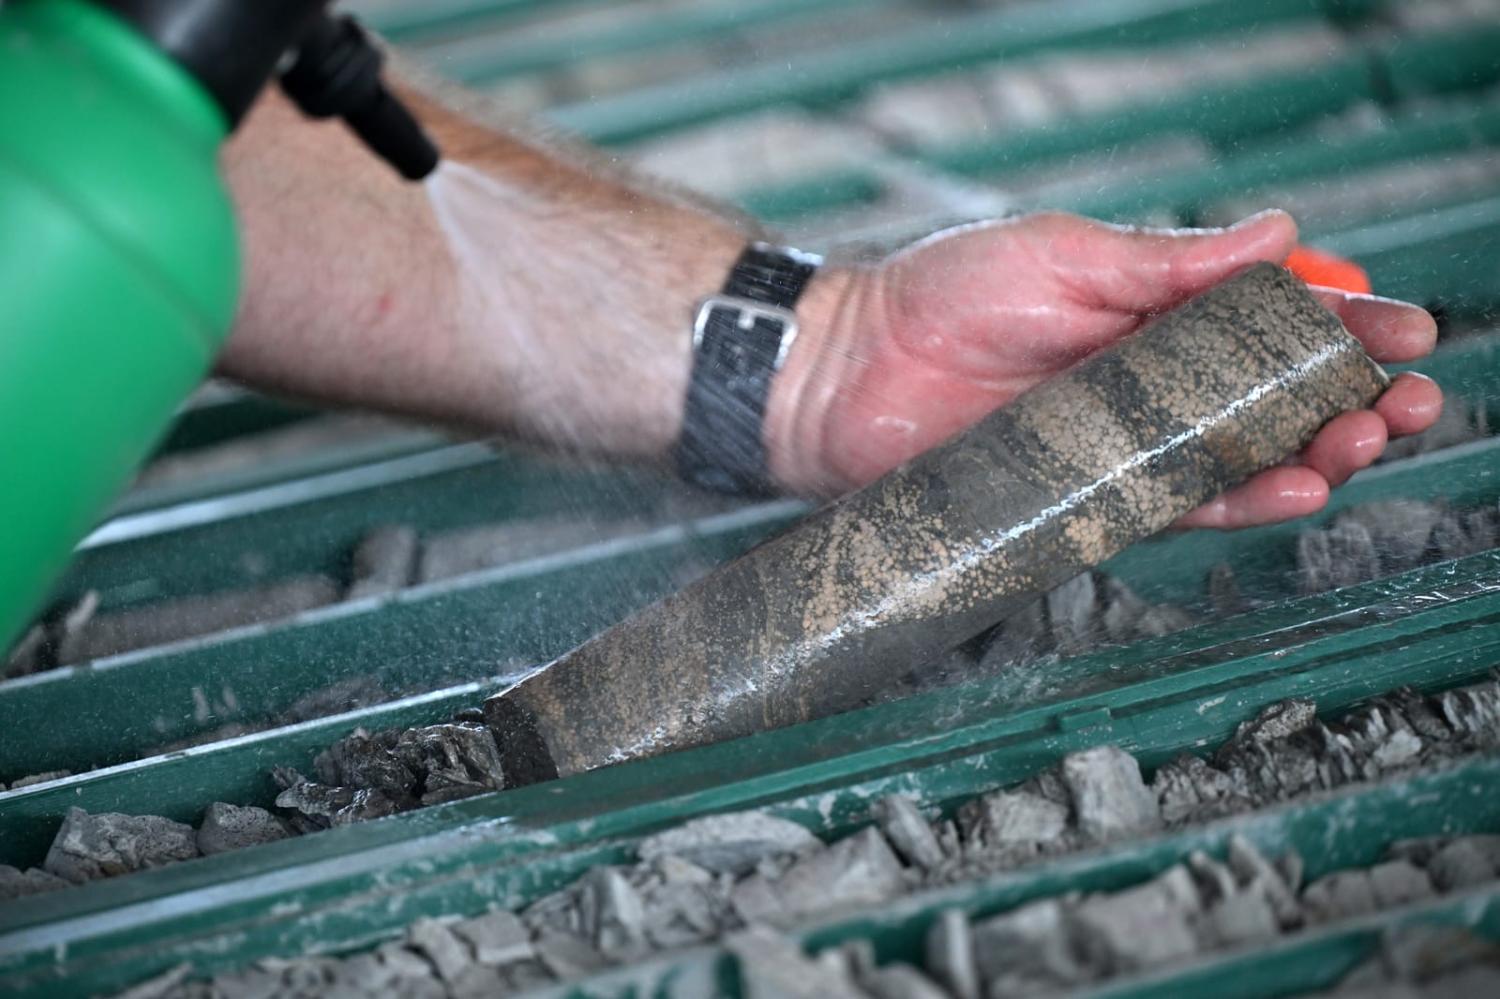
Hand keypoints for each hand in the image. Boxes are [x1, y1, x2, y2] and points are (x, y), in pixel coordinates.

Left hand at [766, 210, 1441, 528]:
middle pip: (1271, 398)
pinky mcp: (1087, 498)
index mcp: (1151, 311)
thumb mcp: (1062, 254)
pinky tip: (1286, 487)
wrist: (844, 373)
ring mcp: (1121, 444)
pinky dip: (1235, 499)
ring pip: (1239, 459)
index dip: (1342, 326)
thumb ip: (1171, 261)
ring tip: (1359, 443)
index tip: (1402, 331)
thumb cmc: (937, 297)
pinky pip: (1177, 505)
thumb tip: (1284, 234)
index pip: (1268, 319)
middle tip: (1400, 402)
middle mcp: (1147, 382)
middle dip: (1347, 400)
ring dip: (1309, 454)